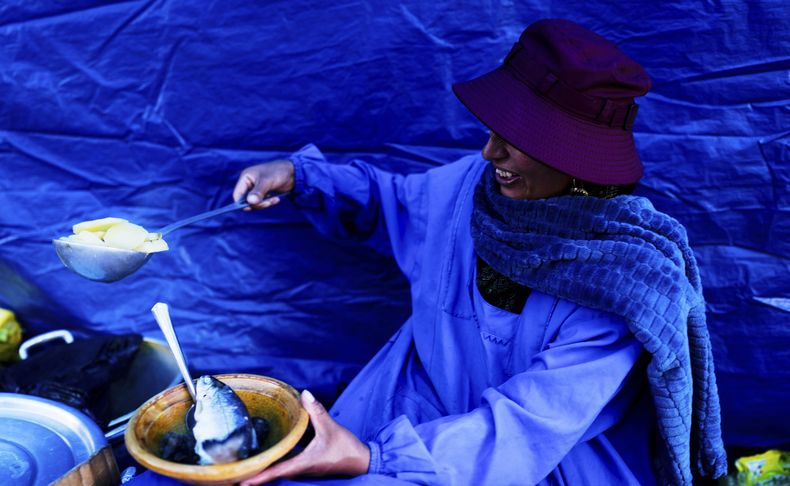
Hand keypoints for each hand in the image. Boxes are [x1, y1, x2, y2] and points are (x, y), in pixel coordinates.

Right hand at [233, 160, 294, 209]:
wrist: (293, 172)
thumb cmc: (278, 172)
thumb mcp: (267, 182)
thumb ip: (258, 192)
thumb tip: (250, 202)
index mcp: (246, 178)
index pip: (237, 194)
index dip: (242, 203)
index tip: (252, 207)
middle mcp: (249, 183)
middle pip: (245, 201)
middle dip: (256, 204)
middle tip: (267, 203)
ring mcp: (256, 189)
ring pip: (254, 203)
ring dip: (263, 204)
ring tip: (273, 200)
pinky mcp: (263, 193)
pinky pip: (261, 203)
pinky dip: (267, 203)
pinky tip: (276, 199)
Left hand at [240, 390, 369, 484]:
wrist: (362, 461)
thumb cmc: (346, 448)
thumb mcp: (331, 427)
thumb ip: (316, 411)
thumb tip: (305, 394)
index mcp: (304, 463)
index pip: (277, 471)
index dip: (260, 476)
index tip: (242, 480)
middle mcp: (301, 470)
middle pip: (274, 474)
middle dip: (256, 475)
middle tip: (236, 474)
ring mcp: (305, 470)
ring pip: (280, 472)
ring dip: (265, 471)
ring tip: (247, 468)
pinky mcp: (309, 467)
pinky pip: (288, 468)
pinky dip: (276, 465)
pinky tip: (269, 458)